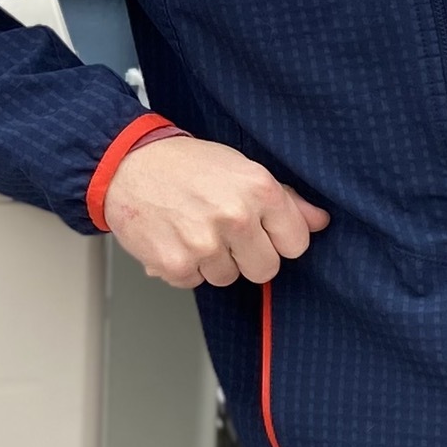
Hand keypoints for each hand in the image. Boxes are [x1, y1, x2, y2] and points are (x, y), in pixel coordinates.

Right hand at [102, 136, 329, 288]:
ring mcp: (205, 244)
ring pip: (228, 278)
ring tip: (193, 228)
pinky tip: (175, 238)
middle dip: (248, 256)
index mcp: (259, 190)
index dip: (277, 238)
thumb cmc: (185, 165)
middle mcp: (235, 217)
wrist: (126, 165)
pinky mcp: (176, 265)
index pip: (296, 244)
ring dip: (213, 261)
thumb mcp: (241, 168)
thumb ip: (284, 199)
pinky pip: (194, 282)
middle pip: (265, 269)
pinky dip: (185, 266)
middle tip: (223, 231)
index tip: (259, 229)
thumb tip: (320, 222)